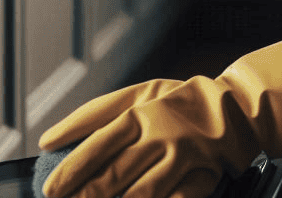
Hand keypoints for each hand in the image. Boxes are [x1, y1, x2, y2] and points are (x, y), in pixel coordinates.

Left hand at [39, 76, 257, 197]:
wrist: (232, 107)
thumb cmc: (175, 102)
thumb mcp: (137, 94)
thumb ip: (95, 114)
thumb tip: (49, 139)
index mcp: (139, 112)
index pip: (98, 143)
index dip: (72, 168)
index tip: (50, 187)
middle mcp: (159, 134)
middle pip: (117, 172)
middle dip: (88, 194)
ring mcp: (183, 157)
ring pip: (144, 192)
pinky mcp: (203, 177)